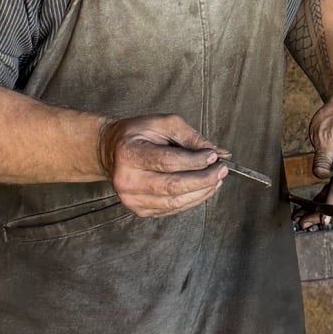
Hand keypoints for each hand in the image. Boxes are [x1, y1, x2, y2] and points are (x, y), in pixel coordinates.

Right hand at [97, 114, 228, 217]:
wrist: (110, 151)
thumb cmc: (137, 134)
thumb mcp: (162, 123)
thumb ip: (190, 136)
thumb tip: (217, 152)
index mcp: (129, 153)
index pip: (168, 162)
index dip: (195, 161)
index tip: (214, 156)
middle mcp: (127, 180)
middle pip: (173, 186)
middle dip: (204, 179)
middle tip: (222, 170)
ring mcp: (132, 199)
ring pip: (175, 202)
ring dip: (202, 192)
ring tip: (216, 180)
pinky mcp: (139, 210)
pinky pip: (172, 209)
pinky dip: (192, 200)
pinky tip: (203, 189)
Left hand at [302, 87, 332, 227]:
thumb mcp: (324, 134)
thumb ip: (323, 157)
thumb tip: (320, 176)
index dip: (331, 204)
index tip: (322, 219)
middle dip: (323, 210)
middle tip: (304, 221)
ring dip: (323, 205)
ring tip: (304, 218)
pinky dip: (327, 195)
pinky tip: (313, 206)